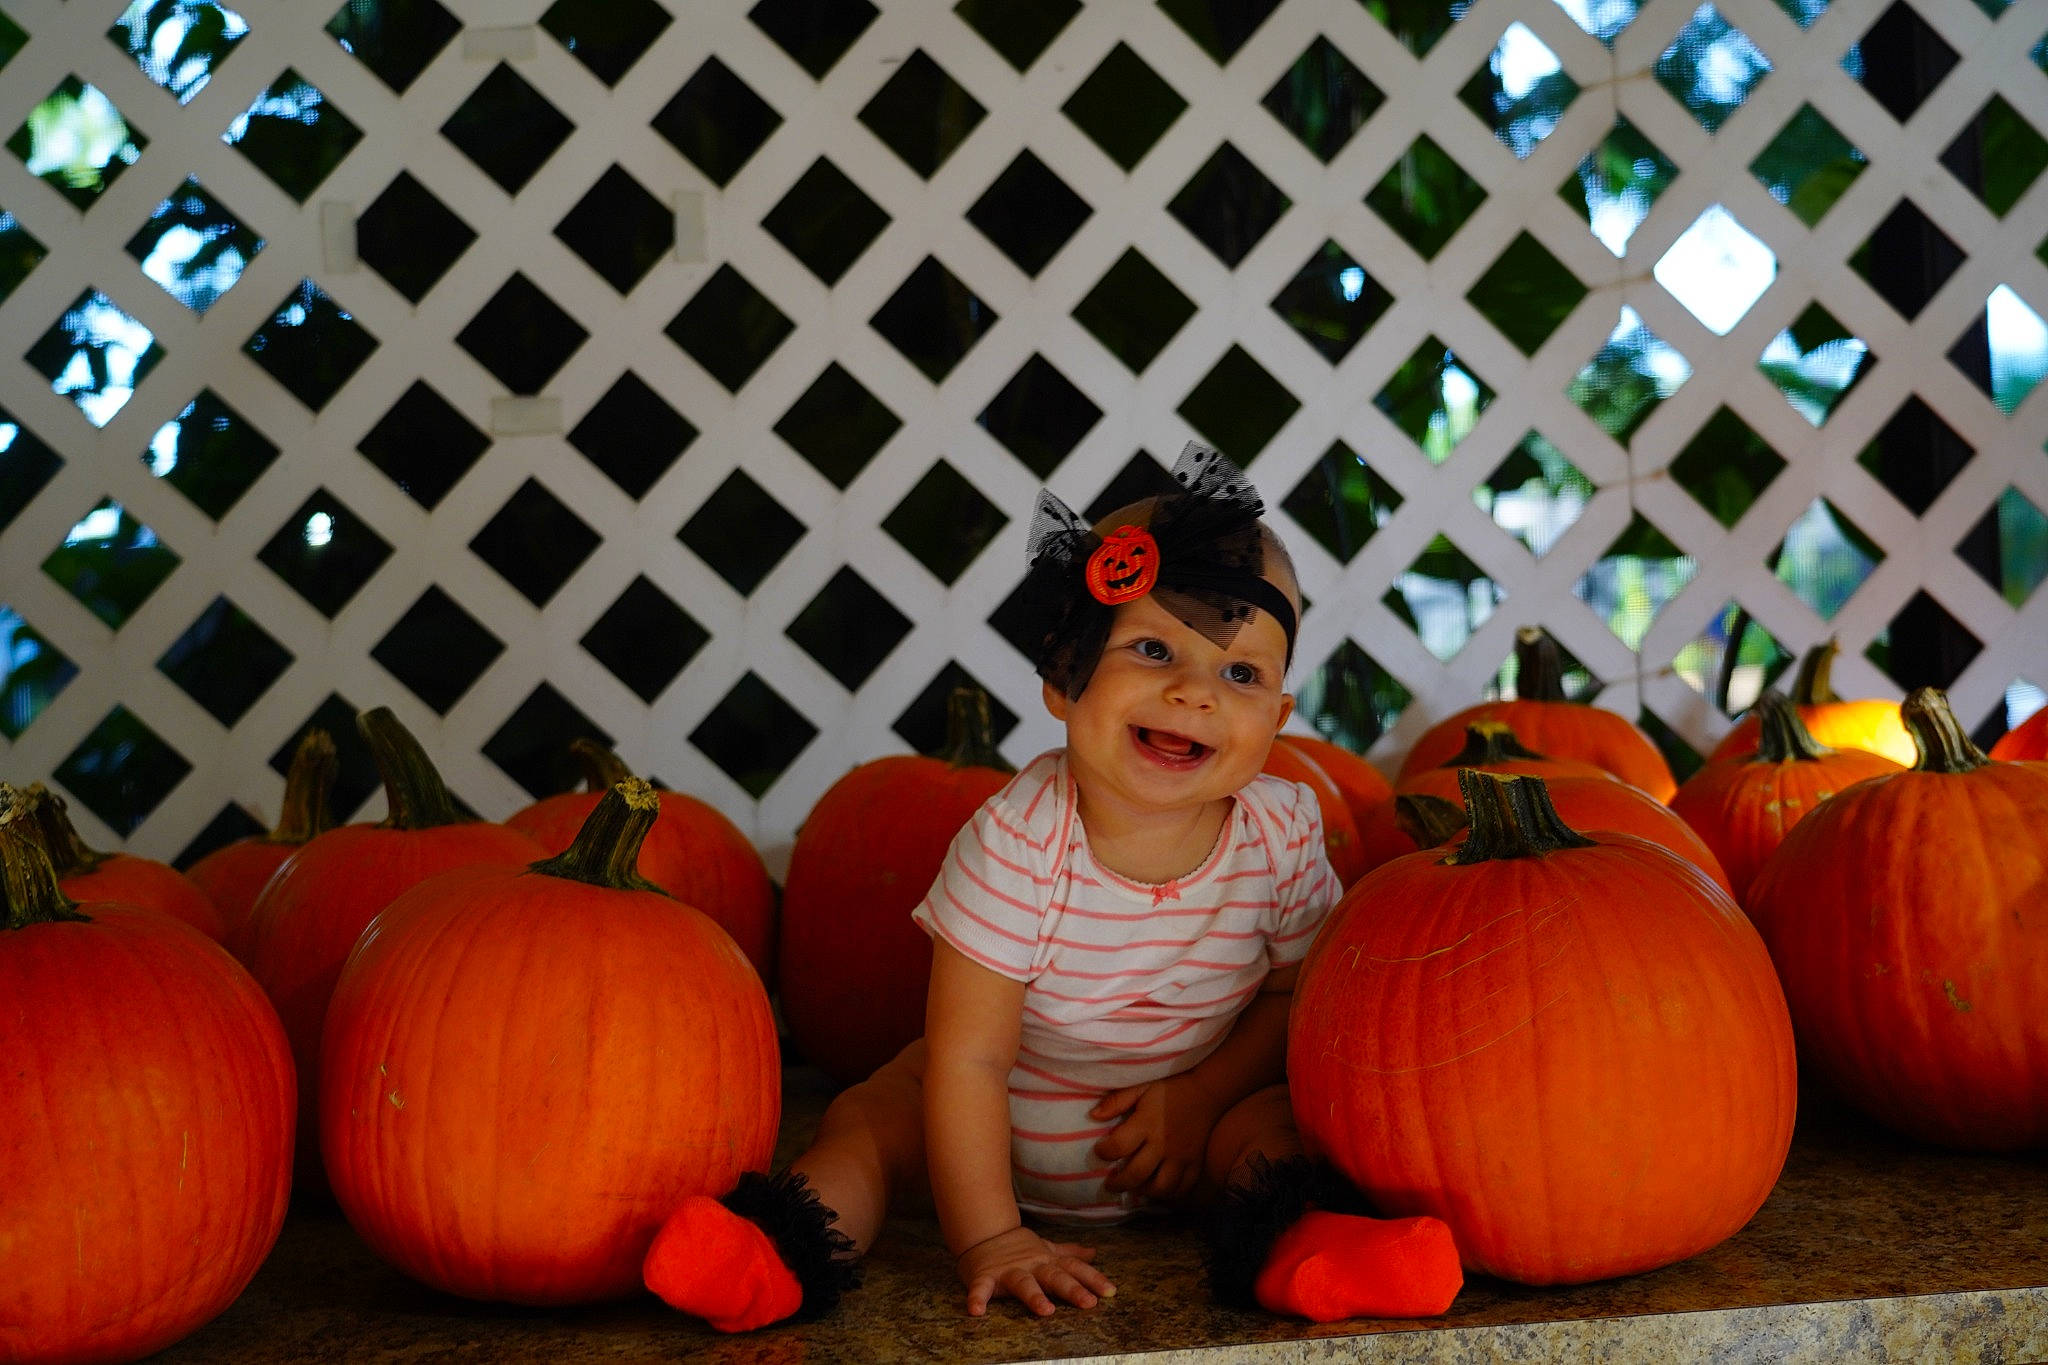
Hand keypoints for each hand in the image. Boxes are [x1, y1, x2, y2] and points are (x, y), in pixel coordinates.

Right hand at [956, 1226, 1115, 1316]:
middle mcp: (1031, 1265)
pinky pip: (981, 1288)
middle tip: (1089, 1303)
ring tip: (1046, 1311)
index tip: (1110, 1292)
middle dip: (1072, 1290)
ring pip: (1023, 1283)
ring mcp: (1008, 1270)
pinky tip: (976, 1311)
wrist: (982, 1233)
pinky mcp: (984, 1276)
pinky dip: (977, 1298)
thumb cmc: (1018, 1247)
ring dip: (1034, 1296)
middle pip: (1054, 1277)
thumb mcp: (1046, 1249)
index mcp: (1047, 1261)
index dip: (1093, 1279)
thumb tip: (1093, 1254)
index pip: (1074, 1269)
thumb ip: (1069, 1254)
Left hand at [1090, 1075, 1225, 1199]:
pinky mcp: (1195, 1164)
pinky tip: (1158, 1188)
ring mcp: (1181, 1157)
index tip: (1100, 1152)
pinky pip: (1183, 1189)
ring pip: (1161, 1188)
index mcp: (1147, 1123)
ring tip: (1136, 1187)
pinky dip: (1169, 1195)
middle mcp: (1163, 1144)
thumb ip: (1117, 1101)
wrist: (1206, 1092)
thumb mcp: (1141, 1087)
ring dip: (1144, 1192)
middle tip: (1111, 1184)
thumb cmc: (1170, 1089)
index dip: (1104, 1153)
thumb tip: (1093, 1116)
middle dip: (1119, 1184)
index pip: (1119, 1146)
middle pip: (1137, 1175)